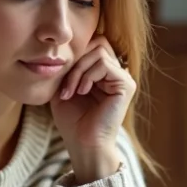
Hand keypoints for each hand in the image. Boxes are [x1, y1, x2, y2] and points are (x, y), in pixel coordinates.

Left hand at [50, 36, 132, 182]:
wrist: (83, 143)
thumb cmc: (72, 120)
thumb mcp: (64, 86)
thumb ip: (68, 65)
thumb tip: (68, 44)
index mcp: (102, 72)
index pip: (91, 44)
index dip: (74, 55)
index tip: (61, 80)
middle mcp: (115, 72)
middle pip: (96, 42)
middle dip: (75, 61)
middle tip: (65, 85)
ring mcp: (122, 77)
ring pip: (98, 51)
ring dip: (78, 71)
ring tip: (72, 91)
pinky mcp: (126, 84)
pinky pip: (104, 64)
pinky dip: (88, 76)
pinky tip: (82, 92)